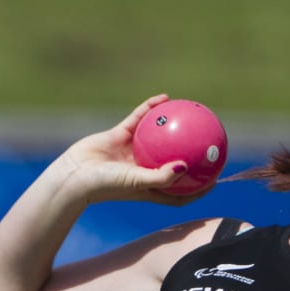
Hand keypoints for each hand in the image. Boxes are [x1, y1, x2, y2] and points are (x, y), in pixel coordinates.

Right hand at [58, 94, 208, 204]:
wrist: (74, 175)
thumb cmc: (107, 186)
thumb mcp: (138, 183)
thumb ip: (163, 177)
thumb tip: (185, 166)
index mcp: (151, 188)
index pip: (181, 192)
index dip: (199, 188)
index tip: (215, 178)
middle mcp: (144, 171)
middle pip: (173, 163)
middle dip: (190, 154)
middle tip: (208, 142)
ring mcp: (132, 153)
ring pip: (158, 138)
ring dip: (173, 127)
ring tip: (191, 113)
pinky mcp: (119, 136)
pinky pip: (139, 120)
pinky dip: (150, 109)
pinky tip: (164, 98)